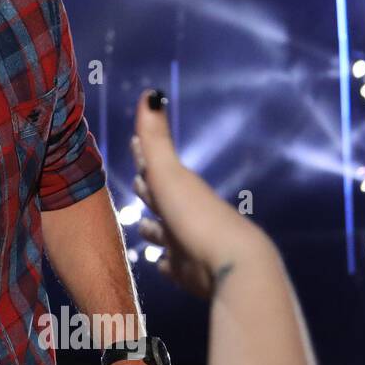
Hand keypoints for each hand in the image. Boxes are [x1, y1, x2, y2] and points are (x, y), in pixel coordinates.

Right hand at [130, 88, 269, 298]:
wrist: (229, 263)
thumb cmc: (195, 215)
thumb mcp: (169, 174)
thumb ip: (155, 139)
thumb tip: (151, 92)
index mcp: (180, 188)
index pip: (157, 167)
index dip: (145, 155)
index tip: (135, 142)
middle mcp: (184, 213)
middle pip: (162, 199)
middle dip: (148, 191)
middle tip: (137, 182)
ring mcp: (186, 243)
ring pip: (165, 234)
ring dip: (154, 230)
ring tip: (142, 227)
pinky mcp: (187, 272)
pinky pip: (172, 266)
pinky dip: (166, 264)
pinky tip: (160, 264)